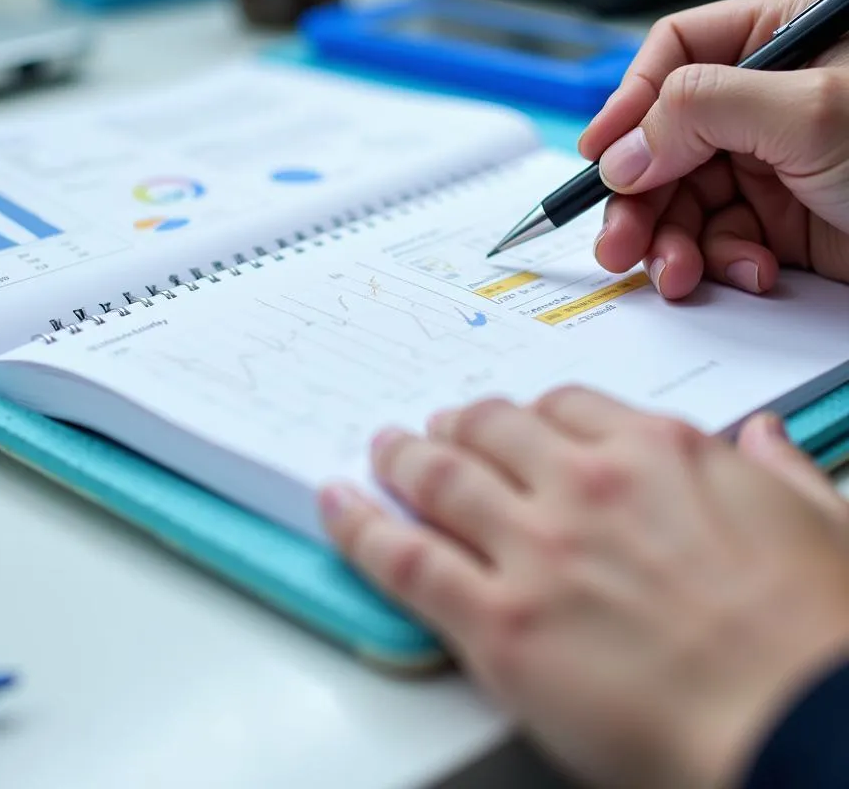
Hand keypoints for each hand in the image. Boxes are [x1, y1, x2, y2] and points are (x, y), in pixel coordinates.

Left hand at [320, 393, 848, 788]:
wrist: (805, 731)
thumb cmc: (819, 641)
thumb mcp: (823, 526)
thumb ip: (778, 470)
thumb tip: (763, 438)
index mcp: (656, 453)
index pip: (565, 405)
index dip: (528, 413)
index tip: (512, 422)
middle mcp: (585, 484)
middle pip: (490, 429)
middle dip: (457, 425)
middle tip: (436, 430)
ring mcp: (534, 549)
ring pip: (438, 477)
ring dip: (402, 458)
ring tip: (382, 450)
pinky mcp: (497, 621)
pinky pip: (405, 557)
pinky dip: (359, 525)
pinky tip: (337, 506)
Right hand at [580, 0, 848, 298]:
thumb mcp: (809, 110)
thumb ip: (701, 111)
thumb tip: (621, 150)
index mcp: (777, 41)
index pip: (673, 58)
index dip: (628, 106)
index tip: (599, 157)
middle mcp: (765, 102)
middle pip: (664, 143)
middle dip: (638, 198)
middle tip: (617, 242)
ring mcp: (770, 165)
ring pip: (683, 200)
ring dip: (671, 243)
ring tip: (674, 273)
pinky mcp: (780, 222)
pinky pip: (719, 240)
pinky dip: (721, 263)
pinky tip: (748, 273)